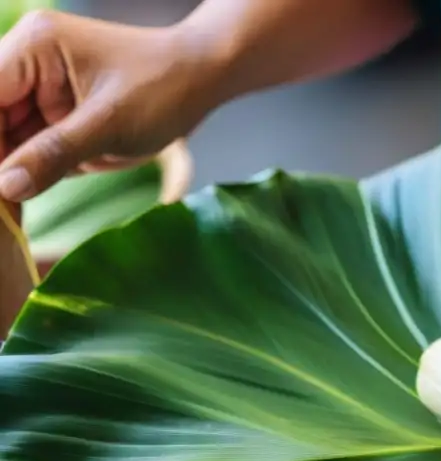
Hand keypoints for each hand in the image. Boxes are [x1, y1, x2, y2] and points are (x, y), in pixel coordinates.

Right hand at [0, 10, 217, 201]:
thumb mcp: (109, 126)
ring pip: (7, 138)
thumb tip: (5, 187)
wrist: (202, 80)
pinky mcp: (58, 115)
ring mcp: (42, 91)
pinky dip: (28, 174)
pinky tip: (18, 206)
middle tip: (3, 209)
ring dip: (10, 172)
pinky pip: (31, 147)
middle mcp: (28, 62)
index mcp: (33, 47)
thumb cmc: (164, 89)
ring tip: (10, 215)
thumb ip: (53, 155)